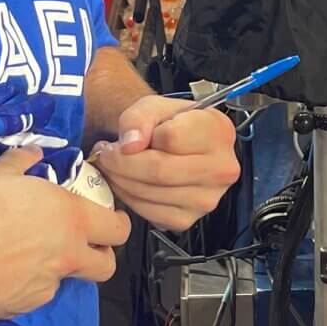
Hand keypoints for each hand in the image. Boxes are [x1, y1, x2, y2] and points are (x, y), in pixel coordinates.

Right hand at [0, 147, 131, 321]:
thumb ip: (23, 162)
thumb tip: (32, 153)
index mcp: (70, 218)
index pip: (119, 229)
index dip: (119, 225)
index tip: (111, 221)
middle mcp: (67, 255)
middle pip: (107, 266)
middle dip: (101, 256)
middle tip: (83, 245)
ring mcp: (47, 286)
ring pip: (66, 280)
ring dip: (57, 269)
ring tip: (26, 255)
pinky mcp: (24, 306)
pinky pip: (34, 294)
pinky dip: (25, 284)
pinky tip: (1, 272)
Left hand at [94, 96, 240, 231]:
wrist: (174, 146)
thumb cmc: (167, 124)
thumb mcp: (152, 106)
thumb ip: (138, 118)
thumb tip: (131, 145)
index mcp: (219, 131)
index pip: (171, 138)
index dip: (139, 138)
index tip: (125, 139)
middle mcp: (220, 169)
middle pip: (159, 170)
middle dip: (121, 163)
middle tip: (106, 155)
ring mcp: (206, 198)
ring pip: (151, 193)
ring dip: (121, 181)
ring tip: (114, 167)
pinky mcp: (187, 219)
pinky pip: (149, 214)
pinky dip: (129, 199)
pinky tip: (128, 184)